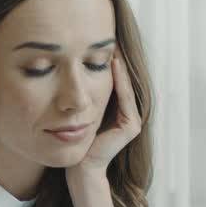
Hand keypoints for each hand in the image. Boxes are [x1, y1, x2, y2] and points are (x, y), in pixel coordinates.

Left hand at [68, 54, 142, 178]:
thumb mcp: (81, 114)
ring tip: (114, 47)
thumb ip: (85, 97)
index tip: (101, 44)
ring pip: (126, 88)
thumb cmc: (76, 142)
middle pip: (123, 83)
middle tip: (112, 39)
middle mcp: (128, 116)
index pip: (115, 82)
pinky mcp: (131, 127)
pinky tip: (113, 65)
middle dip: (116, 61)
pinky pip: (125, 99)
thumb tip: (73, 72)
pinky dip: (120, 82)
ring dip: (120, 67)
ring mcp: (132, 122)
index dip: (109, 63)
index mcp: (118, 113)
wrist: (80, 167)